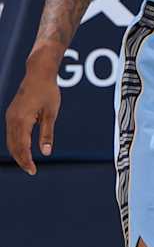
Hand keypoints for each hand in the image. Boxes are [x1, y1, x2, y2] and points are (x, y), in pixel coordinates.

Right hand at [5, 52, 62, 174]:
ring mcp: (9, 117)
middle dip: (21, 160)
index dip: (26, 160)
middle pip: (13, 146)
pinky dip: (16, 144)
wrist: (38, 74)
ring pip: (10, 141)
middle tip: (31, 171)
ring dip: (17, 153)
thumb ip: (47, 134)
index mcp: (21, 120)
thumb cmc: (48, 92)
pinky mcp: (11, 114)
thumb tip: (46, 153)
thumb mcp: (51, 114)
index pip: (22, 147)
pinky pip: (11, 133)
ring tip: (27, 164)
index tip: (33, 171)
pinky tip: (23, 150)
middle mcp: (11, 119)